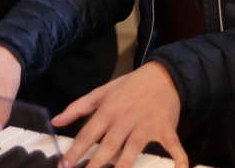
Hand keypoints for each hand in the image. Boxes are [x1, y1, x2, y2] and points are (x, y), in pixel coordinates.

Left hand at [54, 62, 187, 167]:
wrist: (162, 75)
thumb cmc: (130, 86)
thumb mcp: (102, 91)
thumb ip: (78, 107)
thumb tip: (57, 120)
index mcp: (109, 110)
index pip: (88, 133)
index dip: (75, 150)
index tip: (64, 165)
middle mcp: (125, 118)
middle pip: (108, 145)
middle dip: (96, 164)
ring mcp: (146, 125)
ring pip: (133, 149)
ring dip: (124, 166)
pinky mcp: (165, 128)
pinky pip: (172, 145)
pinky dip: (178, 158)